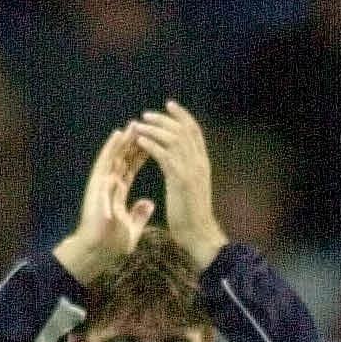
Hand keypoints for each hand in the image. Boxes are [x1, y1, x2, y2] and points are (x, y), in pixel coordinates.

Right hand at [53, 124, 155, 283]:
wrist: (98, 250)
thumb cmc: (112, 243)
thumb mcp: (132, 227)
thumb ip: (139, 214)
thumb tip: (149, 203)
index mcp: (117, 193)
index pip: (131, 168)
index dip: (141, 155)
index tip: (153, 142)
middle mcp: (109, 184)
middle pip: (123, 158)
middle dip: (134, 142)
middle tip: (145, 124)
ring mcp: (102, 183)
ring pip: (115, 155)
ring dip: (125, 139)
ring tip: (135, 123)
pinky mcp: (97, 184)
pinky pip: (105, 162)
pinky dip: (112, 147)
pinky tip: (119, 134)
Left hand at [133, 99, 226, 270]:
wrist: (199, 236)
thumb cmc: (192, 218)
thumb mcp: (192, 190)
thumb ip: (187, 174)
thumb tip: (179, 165)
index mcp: (202, 164)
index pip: (194, 131)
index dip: (182, 116)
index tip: (169, 105)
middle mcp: (199, 163)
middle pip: (183, 130)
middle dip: (164, 119)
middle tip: (146, 114)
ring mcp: (191, 170)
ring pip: (173, 138)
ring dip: (154, 129)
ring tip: (138, 125)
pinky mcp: (180, 180)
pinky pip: (164, 154)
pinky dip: (151, 144)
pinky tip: (140, 140)